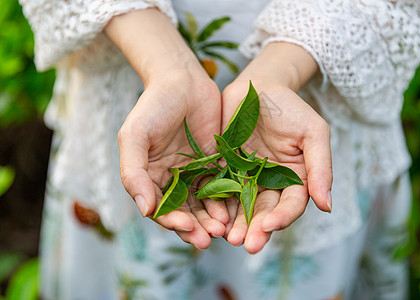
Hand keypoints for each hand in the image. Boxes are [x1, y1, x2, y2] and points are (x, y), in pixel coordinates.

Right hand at [105, 9, 227, 248]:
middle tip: (209, 238)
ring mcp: (195, 173)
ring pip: (204, 203)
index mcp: (150, 177)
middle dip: (195, 227)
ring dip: (212, 219)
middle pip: (184, 211)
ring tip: (223, 228)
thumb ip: (133, 172)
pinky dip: (227, 200)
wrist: (182, 80)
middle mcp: (172, 180)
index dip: (172, 221)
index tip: (186, 228)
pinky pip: (222, 186)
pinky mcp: (216, 163)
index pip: (160, 208)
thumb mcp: (134, 136)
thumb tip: (145, 210)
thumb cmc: (153, 106)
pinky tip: (234, 209)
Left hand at [222, 43, 332, 253]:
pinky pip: (220, 190)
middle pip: (265, 212)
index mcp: (295, 178)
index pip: (291, 204)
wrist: (258, 86)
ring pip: (241, 207)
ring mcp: (246, 178)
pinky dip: (217, 205)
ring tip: (228, 238)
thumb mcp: (313, 132)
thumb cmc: (290, 107)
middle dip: (257, 229)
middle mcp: (270, 183)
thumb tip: (327, 206)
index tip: (269, 225)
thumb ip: (320, 167)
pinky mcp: (224, 170)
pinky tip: (212, 217)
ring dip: (236, 225)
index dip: (283, 217)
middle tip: (246, 244)